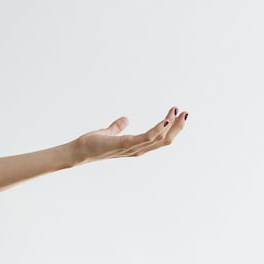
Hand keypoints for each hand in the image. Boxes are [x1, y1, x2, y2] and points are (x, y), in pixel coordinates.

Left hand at [73, 106, 188, 163]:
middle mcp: (137, 149)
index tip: (177, 112)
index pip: (160, 139)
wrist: (78, 151)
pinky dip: (157, 129)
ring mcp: (131, 148)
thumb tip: (125, 119)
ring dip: (171, 125)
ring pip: (159, 139)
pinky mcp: (124, 144)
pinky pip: (146, 138)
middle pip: (165, 141)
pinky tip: (165, 120)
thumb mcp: (109, 133)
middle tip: (186, 112)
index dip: (172, 127)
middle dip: (178, 127)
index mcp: (136, 146)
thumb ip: (118, 127)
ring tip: (178, 111)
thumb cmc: (92, 144)